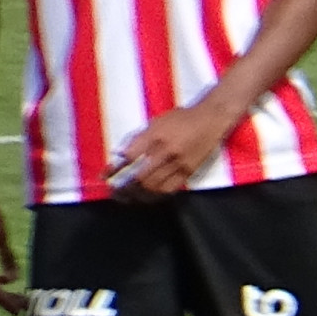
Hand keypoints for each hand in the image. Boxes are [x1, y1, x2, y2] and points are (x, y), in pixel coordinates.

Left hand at [109, 97, 235, 197]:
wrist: (211, 120)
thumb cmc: (181, 118)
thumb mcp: (156, 122)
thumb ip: (140, 139)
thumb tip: (123, 156)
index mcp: (154, 135)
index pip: (129, 157)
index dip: (115, 169)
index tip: (105, 176)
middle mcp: (165, 151)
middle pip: (140, 177)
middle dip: (125, 187)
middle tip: (116, 192)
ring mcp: (178, 163)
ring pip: (154, 186)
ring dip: (139, 194)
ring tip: (129, 197)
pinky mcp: (189, 172)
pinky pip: (169, 188)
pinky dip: (155, 195)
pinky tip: (148, 195)